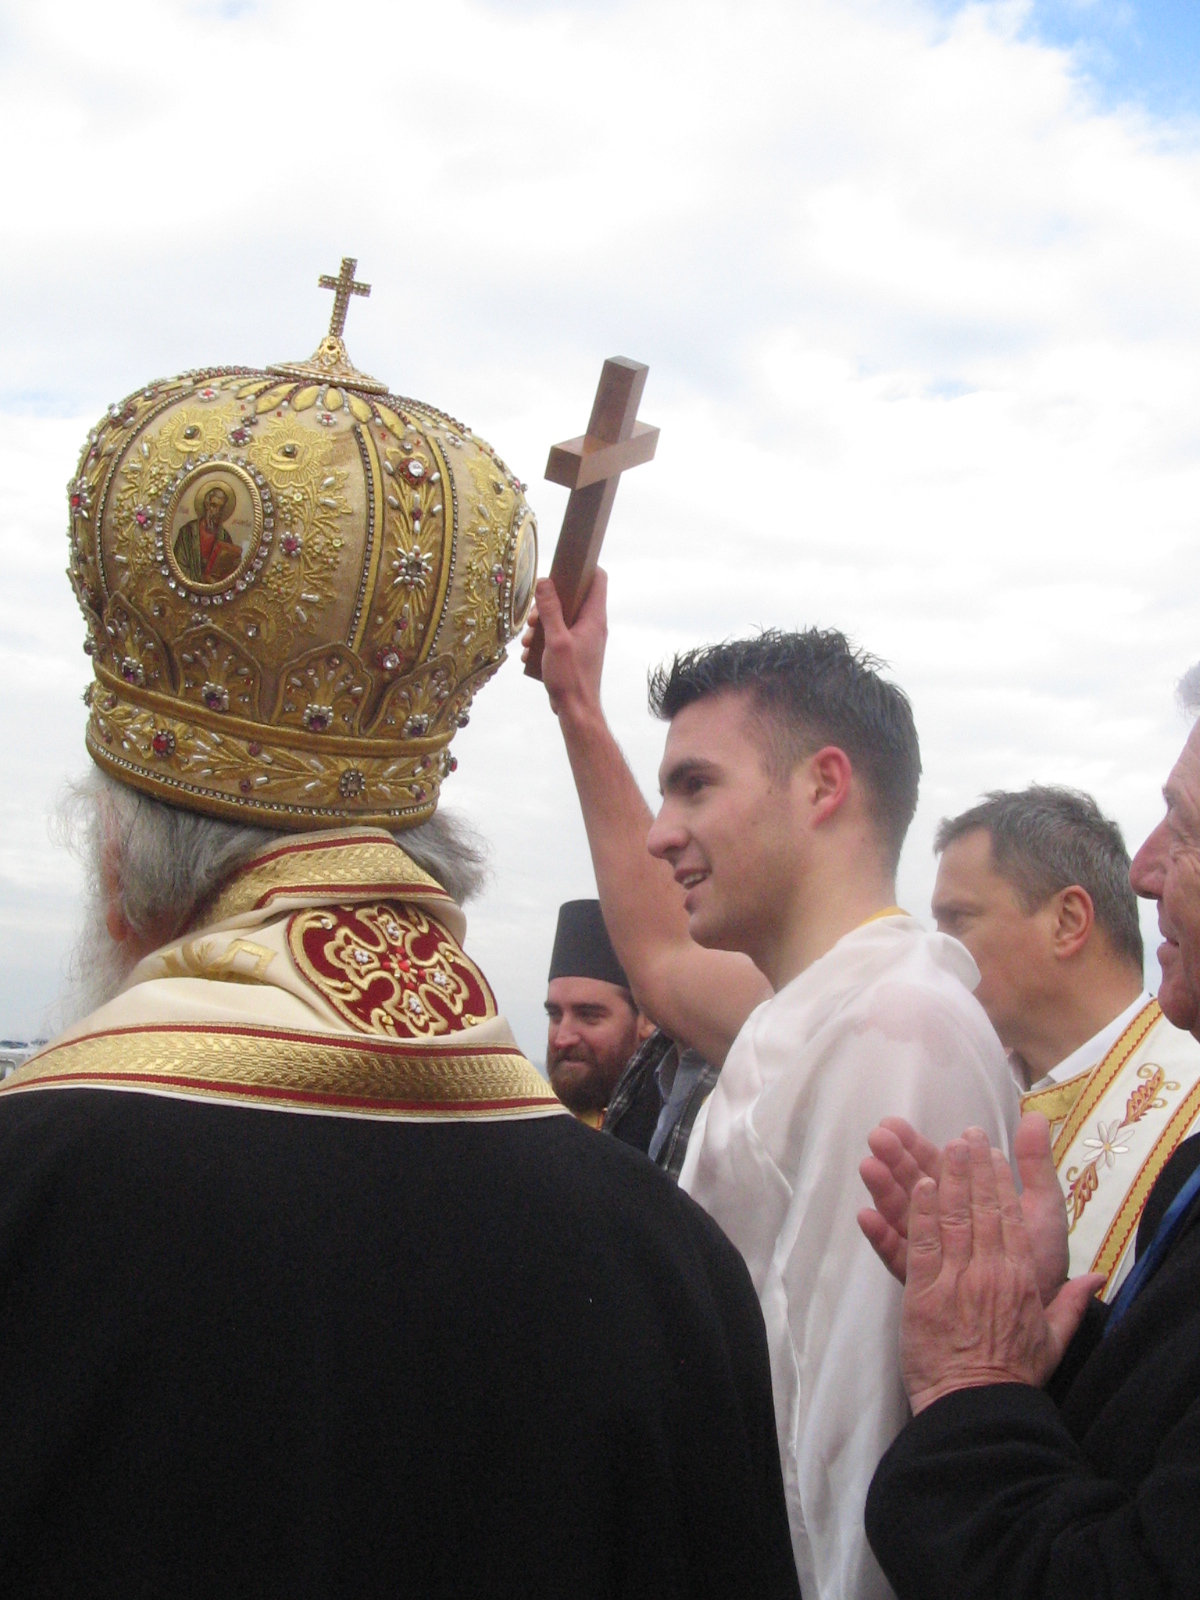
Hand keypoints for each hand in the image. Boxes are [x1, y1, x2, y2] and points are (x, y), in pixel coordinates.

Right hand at [521, 570, 608, 718]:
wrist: (576, 711)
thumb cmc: (570, 677)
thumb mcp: (555, 640)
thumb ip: (550, 610)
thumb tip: (545, 582)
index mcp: (594, 618)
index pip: (598, 579)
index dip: (583, 567)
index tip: (562, 567)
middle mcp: (593, 625)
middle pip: (573, 597)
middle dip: (549, 602)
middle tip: (534, 617)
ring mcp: (585, 638)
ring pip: (562, 617)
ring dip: (542, 623)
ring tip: (530, 638)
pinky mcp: (575, 651)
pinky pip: (558, 635)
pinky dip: (544, 639)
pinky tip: (530, 652)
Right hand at [858, 1112, 1069, 1305]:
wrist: (1035, 1340)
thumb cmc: (1043, 1273)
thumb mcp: (1045, 1212)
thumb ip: (1037, 1167)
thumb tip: (1034, 1116)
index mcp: (971, 1207)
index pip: (943, 1170)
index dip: (921, 1146)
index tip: (898, 1123)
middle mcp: (948, 1227)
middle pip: (918, 1186)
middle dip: (900, 1158)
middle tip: (879, 1131)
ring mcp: (932, 1257)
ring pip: (904, 1216)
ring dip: (886, 1189)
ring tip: (869, 1162)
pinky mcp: (921, 1286)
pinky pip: (898, 1258)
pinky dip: (882, 1238)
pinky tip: (866, 1216)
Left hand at [900, 1128, 1102, 1414]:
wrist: (977, 1405)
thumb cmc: (1013, 1375)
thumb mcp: (1052, 1341)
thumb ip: (1070, 1304)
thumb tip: (1095, 1279)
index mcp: (1020, 1278)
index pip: (1011, 1219)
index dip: (1001, 1183)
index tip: (994, 1154)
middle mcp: (990, 1271)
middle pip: (982, 1209)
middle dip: (974, 1168)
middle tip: (967, 1136)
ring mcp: (955, 1279)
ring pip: (951, 1218)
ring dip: (947, 1179)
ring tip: (942, 1147)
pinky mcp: (922, 1292)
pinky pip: (920, 1243)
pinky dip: (917, 1212)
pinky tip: (917, 1186)